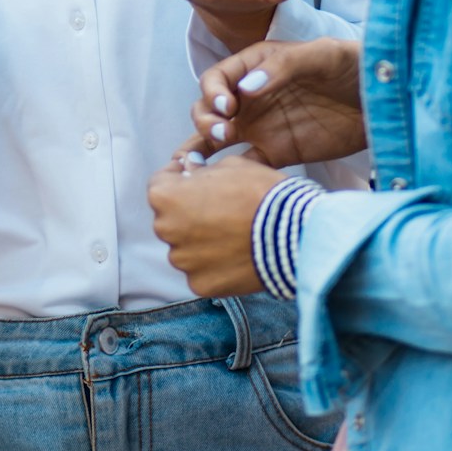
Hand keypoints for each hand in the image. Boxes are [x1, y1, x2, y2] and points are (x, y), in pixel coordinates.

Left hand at [147, 152, 282, 297]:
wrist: (291, 233)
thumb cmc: (260, 192)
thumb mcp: (229, 165)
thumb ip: (201, 169)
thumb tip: (189, 169)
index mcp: (165, 196)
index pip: (160, 185)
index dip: (178, 180)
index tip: (192, 180)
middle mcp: (166, 229)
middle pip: (171, 220)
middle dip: (189, 213)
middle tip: (220, 210)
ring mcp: (183, 260)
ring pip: (186, 248)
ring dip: (201, 242)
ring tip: (232, 235)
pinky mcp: (200, 285)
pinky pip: (201, 272)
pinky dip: (214, 266)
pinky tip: (236, 256)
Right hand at [182, 37, 367, 168]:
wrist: (383, 100)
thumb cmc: (352, 66)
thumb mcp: (321, 55)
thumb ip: (284, 66)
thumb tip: (247, 88)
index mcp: (254, 66)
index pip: (216, 79)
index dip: (213, 93)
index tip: (228, 107)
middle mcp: (249, 97)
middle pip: (207, 109)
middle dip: (205, 120)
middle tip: (224, 132)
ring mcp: (260, 127)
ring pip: (215, 138)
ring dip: (202, 148)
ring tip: (199, 162)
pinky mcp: (275, 153)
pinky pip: (243, 165)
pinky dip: (227, 173)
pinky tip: (220, 183)